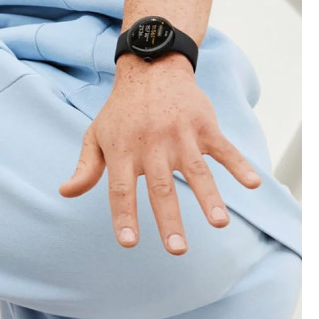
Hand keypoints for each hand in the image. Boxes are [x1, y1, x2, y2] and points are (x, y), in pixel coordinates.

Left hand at [58, 54, 261, 254]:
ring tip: (219, 223)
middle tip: (178, 251)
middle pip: (160, 187)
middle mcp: (150, 144)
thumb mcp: (96, 134)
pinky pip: (223, 148)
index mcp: (122, 150)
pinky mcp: (203, 125)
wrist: (150, 68)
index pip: (120, 188)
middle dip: (169, 220)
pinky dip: (239, 164)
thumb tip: (65, 193)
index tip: (128, 243)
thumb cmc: (121, 110)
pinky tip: (253, 183)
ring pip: (196, 170)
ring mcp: (179, 134)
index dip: (124, 215)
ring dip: (208, 197)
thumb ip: (86, 167)